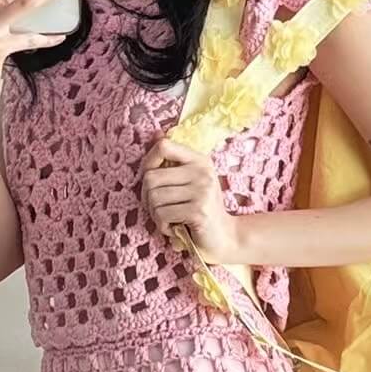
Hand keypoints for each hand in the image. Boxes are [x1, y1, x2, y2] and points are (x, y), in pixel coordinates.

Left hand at [140, 136, 239, 264]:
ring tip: (168, 220)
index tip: (151, 181)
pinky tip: (174, 229)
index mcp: (199, 160)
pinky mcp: (198, 211)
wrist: (224, 238)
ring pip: (154, 198)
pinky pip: (162, 215)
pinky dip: (162, 226)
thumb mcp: (190, 181)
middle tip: (158, 209)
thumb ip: (173, 160)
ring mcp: (202, 191)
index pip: (163, 146)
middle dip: (147, 198)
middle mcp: (202, 172)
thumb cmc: (201, 210)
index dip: (148, 162)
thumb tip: (156, 133)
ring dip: (155, 215)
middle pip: (151, 177)